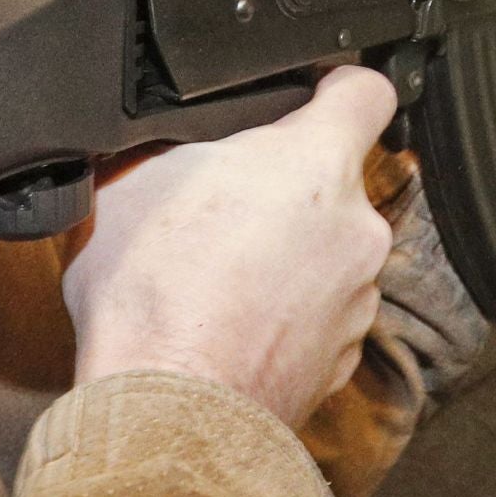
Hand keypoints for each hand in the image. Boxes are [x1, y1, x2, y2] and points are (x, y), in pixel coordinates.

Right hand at [61, 67, 397, 428]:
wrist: (165, 411)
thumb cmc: (150, 298)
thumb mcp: (129, 184)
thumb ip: (177, 150)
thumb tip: (170, 147)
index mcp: (312, 166)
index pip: (366, 91)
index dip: (335, 86)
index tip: (311, 95)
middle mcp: (355, 228)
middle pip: (334, 182)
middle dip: (285, 189)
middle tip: (221, 206)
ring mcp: (357, 299)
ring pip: (326, 253)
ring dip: (286, 255)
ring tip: (216, 277)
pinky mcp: (343, 358)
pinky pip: (318, 314)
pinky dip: (283, 314)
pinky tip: (228, 324)